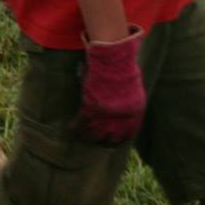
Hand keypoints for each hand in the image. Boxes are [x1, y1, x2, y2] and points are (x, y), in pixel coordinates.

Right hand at [77, 25, 145, 142]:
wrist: (114, 62)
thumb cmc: (123, 70)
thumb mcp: (133, 89)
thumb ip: (129, 103)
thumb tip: (123, 110)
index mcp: (135, 114)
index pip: (128, 134)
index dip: (119, 139)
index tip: (113, 141)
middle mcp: (121, 119)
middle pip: (112, 138)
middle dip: (103, 141)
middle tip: (96, 142)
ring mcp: (106, 115)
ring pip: (95, 134)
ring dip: (87, 136)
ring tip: (81, 137)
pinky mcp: (91, 109)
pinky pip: (81, 123)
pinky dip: (74, 126)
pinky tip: (70, 128)